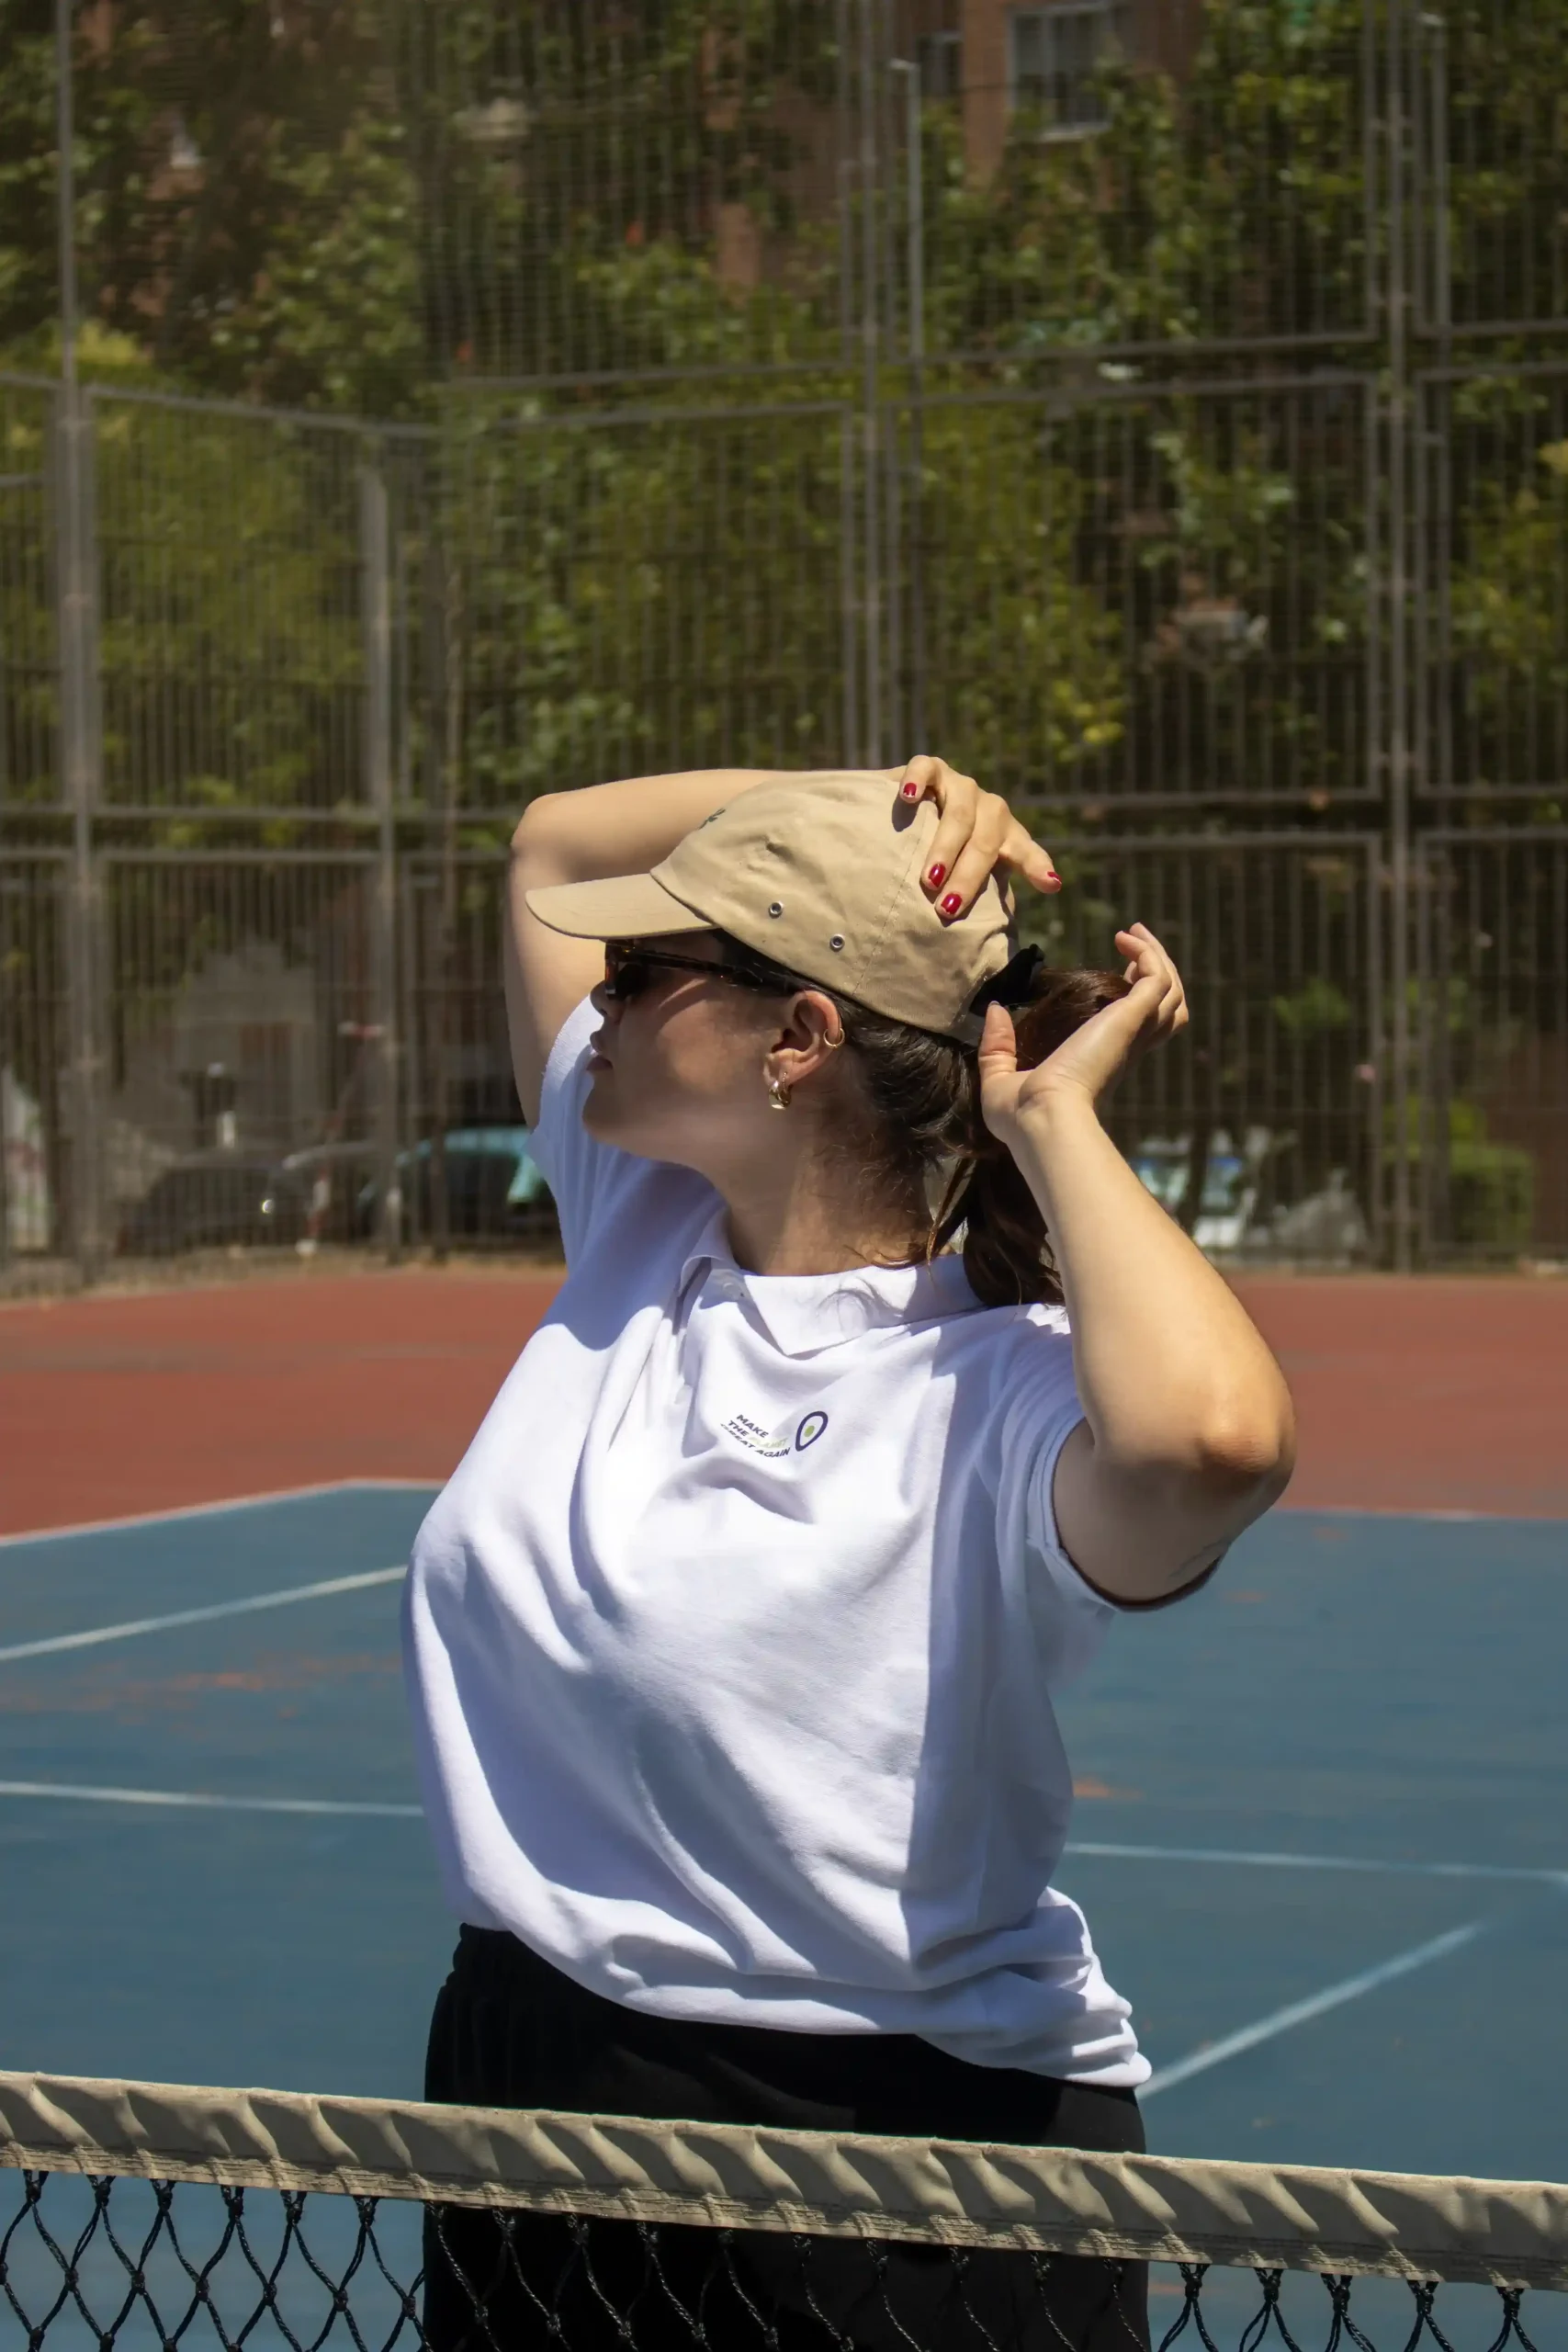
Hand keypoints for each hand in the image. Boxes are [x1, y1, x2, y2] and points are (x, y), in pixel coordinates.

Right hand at [894, 756, 1059, 920]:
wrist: (912, 814)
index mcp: (1005, 835)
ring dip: (945, 848)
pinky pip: (925, 769)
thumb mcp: (968, 878)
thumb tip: (995, 953)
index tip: (1050, 885)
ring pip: (959, 814)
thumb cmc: (944, 859)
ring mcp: (960, 786)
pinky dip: (916, 781)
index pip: (1026, 851)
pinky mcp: (931, 769)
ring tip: (931, 878)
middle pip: (985, 842)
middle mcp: (988, 808)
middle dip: (968, 878)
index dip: (1037, 866)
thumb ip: (986, 902)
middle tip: (948, 909)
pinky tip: (907, 798)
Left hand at [978, 924, 1187, 1139]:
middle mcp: (1127, 1047)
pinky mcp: (1130, 1018)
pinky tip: (1124, 938)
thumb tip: (996, 1011)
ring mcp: (1133, 1032)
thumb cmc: (1023, 1114)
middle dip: (1156, 973)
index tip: (1118, 969)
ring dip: (1158, 958)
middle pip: (1167, 1008)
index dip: (1133, 997)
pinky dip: (1148, 954)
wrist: (1042, 1119)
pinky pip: (1157, 979)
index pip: (1138, 1028)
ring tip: (1134, 933)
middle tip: (1134, 941)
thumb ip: (997, 1046)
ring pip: (1172, 992)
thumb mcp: (1000, 1078)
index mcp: (1104, 1062)